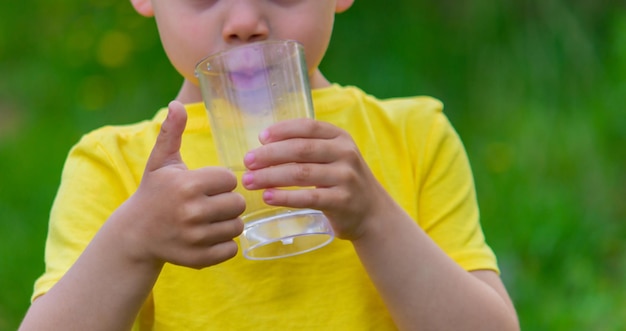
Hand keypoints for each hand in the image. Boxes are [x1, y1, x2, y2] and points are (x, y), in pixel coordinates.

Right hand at [115, 101, 244, 268]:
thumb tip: (177, 103)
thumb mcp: (161, 162)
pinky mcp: (199, 259)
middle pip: (238, 204)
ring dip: (227, 223)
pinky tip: (208, 236)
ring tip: (209, 219)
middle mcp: (192, 212)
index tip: (204, 185)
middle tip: (209, 203)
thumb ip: (172, 132)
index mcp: (187, 185)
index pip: (230, 179)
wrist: (135, 234)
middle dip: (227, 202)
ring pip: (237, 227)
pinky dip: (224, 244)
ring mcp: (195, 238)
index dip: (220, 181)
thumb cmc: (154, 192)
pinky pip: (232, 249)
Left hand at [241, 118, 392, 239]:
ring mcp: (346, 178)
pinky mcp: (342, 201)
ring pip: (301, 174)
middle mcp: (345, 154)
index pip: (308, 126)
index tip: (261, 138)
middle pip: (300, 149)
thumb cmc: (343, 181)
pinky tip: (267, 197)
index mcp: (340, 137)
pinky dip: (285, 197)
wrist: (372, 213)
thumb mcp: (334, 156)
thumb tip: (264, 145)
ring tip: (249, 181)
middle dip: (269, 155)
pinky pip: (308, 198)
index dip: (282, 130)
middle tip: (247, 162)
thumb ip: (308, 148)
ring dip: (270, 177)